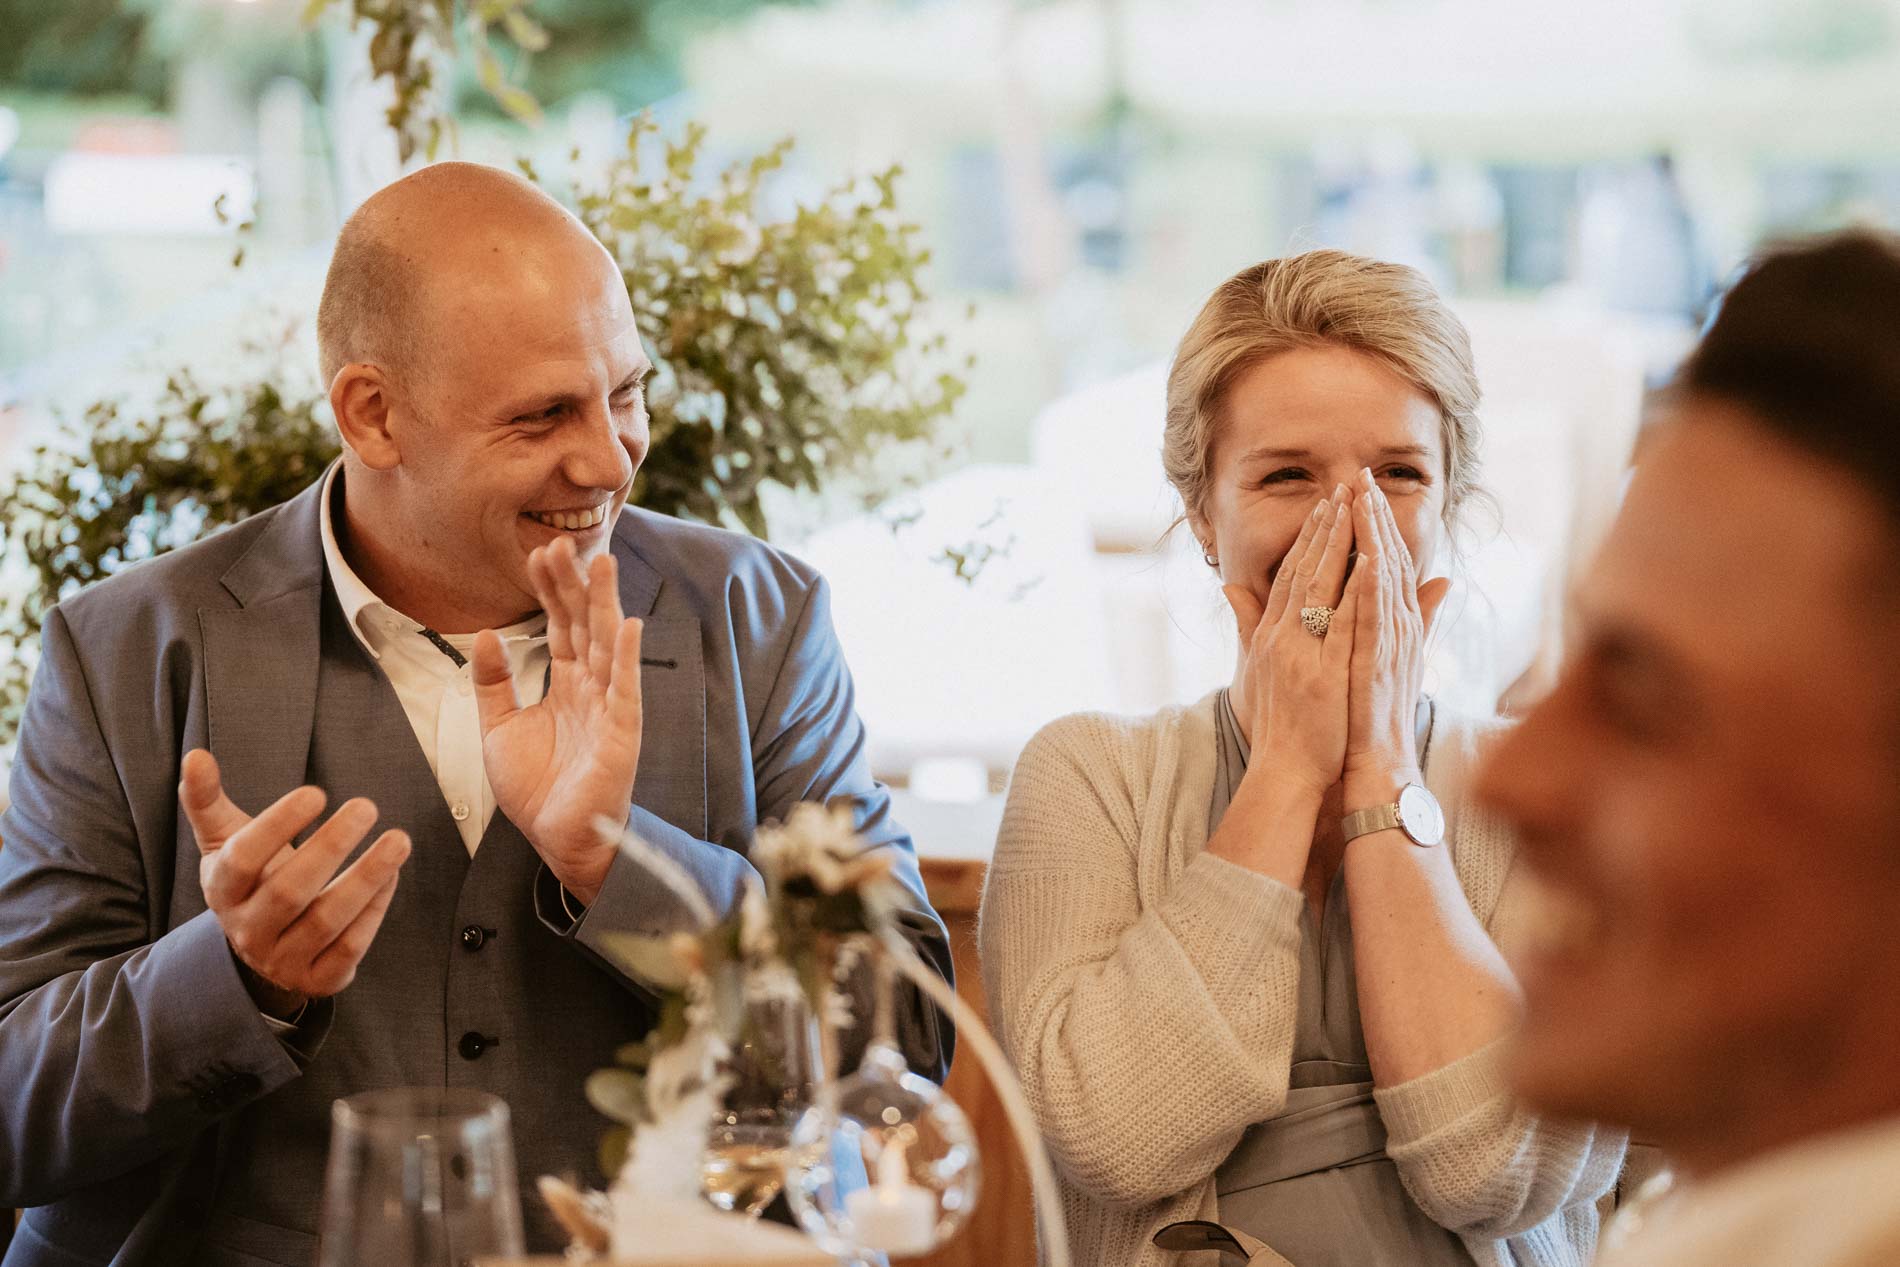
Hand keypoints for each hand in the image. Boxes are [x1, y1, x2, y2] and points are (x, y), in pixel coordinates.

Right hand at [180, 749, 409, 1016]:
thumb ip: (208, 801)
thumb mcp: (226, 842)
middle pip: (290, 890)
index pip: (244, 857)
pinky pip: (350, 947)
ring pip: (327, 921)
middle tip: (367, 805)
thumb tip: (195, 756)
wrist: (261, 950)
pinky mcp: (318, 979)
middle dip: (332, 846)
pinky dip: (375, 910)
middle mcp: (248, 929)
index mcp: (222, 890)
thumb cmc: (251, 878)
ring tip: (398, 839)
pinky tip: (392, 875)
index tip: (317, 791)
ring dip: (367, 878)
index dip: (278, 824)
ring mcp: (282, 959)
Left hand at [472, 535, 643, 905]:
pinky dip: (627, 656)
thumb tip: (486, 635)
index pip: (559, 626)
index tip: (535, 555)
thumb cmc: (537, 789)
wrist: (557, 838)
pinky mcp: (622, 732)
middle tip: (560, 544)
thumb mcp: (499, 729)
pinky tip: (626, 624)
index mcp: (565, 685)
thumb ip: (493, 684)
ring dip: (604, 603)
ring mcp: (609, 707)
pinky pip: (625, 688)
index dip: (548, 592)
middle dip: (574, 585)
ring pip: (606, 644)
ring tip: (602, 562)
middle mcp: (591, 688)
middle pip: (583, 624)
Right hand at [1222, 483, 1361, 800]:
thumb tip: (1229, 586)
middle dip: (1324, 526)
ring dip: (1338, 544)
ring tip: (1355, 508)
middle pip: (1303, 570)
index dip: (1307, 537)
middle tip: (1343, 488)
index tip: (1326, 505)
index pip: (1289, 574)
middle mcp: (1281, 636)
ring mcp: (1301, 652)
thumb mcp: (1256, 668)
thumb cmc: (1278, 724)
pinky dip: (1354, 591)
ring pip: (1321, 587)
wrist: (1286, 770)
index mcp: (1269, 634)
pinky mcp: (1324, 671)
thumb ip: (1248, 623)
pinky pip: (1342, 623)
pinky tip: (1368, 561)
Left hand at [1342, 468, 1451, 806]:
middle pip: (1388, 560)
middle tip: (1363, 473)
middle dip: (1376, 516)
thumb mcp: (1387, 657)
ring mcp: (1389, 645)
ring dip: (1375, 538)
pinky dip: (1373, 587)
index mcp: (1394, 624)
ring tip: (1364, 498)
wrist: (1375, 762)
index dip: (1377, 523)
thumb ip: (1405, 618)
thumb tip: (1439, 582)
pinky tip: (1367, 557)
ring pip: (1383, 581)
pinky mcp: (1376, 664)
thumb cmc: (1371, 713)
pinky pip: (1375, 620)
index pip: (1386, 561)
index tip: (1364, 486)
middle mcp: (1397, 628)